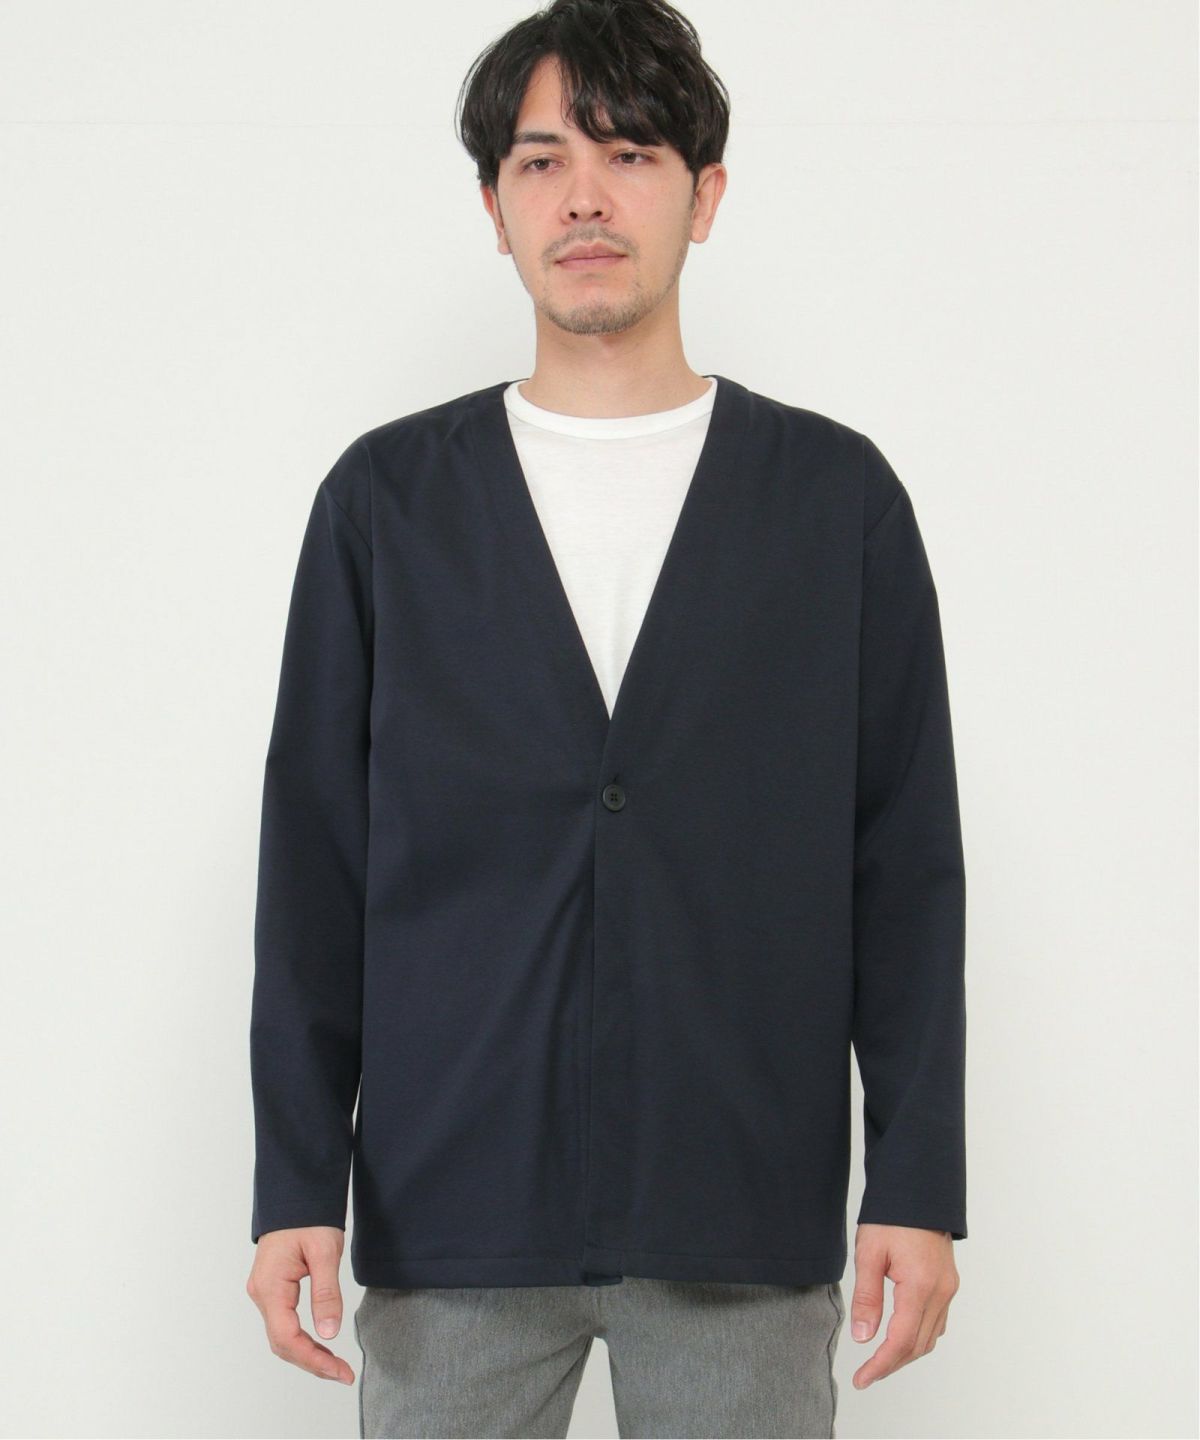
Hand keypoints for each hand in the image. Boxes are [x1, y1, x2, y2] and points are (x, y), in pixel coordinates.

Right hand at [246, 1226, 355, 1384]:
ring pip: (282, 1336)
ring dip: (308, 1353)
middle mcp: (262, 1293)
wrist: (296, 1193)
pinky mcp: (272, 1289)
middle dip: (313, 1362)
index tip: (340, 1372)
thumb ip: (327, 1293)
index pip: (287, 1337)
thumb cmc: (309, 1215)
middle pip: (282, 1343)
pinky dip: (302, 1339)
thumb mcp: (325, 1251)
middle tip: (343, 1374)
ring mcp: (264, 1292)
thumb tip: (330, 1333)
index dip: (313, 1360)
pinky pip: (284, 1323)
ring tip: (336, 1365)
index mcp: (271, 1285)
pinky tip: (321, 1344)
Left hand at [849, 1223, 958, 1389]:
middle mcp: (941, 1292)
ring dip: (906, 1353)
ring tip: (879, 1361)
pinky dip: (918, 1337)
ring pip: (930, 1337)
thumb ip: (867, 1297)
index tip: (862, 1379)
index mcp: (921, 1286)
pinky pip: (936, 1322)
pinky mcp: (948, 1283)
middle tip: (866, 1375)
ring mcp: (948, 1288)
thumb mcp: (870, 1253)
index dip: (880, 1365)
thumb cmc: (891, 1215)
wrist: (917, 1189)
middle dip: (892, 1364)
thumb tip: (863, 1337)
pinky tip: (900, 1336)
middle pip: (918, 1345)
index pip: (901, 1341)